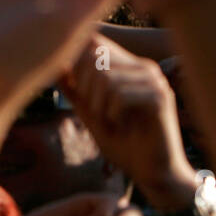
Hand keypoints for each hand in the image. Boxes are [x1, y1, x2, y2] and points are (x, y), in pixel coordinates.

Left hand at [64, 36, 195, 203]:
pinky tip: (121, 126)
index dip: (74, 62)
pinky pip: (119, 94)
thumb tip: (55, 65)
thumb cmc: (124, 145)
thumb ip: (75, 91)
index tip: (74, 91)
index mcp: (130, 67)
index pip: (94, 41)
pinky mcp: (159, 98)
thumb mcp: (91, 114)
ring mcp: (154, 80)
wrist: (154, 174)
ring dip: (97, 105)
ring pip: (105, 76)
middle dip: (83, 86)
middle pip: (95, 56)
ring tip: (109, 122)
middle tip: (94, 112)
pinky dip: (111, 114)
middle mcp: (143, 67)